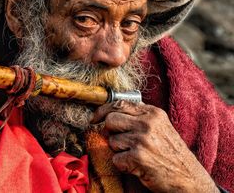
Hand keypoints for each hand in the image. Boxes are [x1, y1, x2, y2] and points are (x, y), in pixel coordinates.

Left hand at [91, 101, 218, 192]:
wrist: (188, 178)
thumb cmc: (170, 153)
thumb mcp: (159, 126)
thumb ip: (139, 116)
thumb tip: (110, 111)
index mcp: (152, 113)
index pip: (119, 104)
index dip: (102, 111)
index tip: (94, 119)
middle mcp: (147, 123)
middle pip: (110, 120)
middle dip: (112, 133)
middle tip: (124, 143)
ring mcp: (143, 139)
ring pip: (112, 141)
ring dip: (120, 151)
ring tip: (137, 155)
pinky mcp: (138, 157)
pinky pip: (116, 159)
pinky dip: (123, 165)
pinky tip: (137, 166)